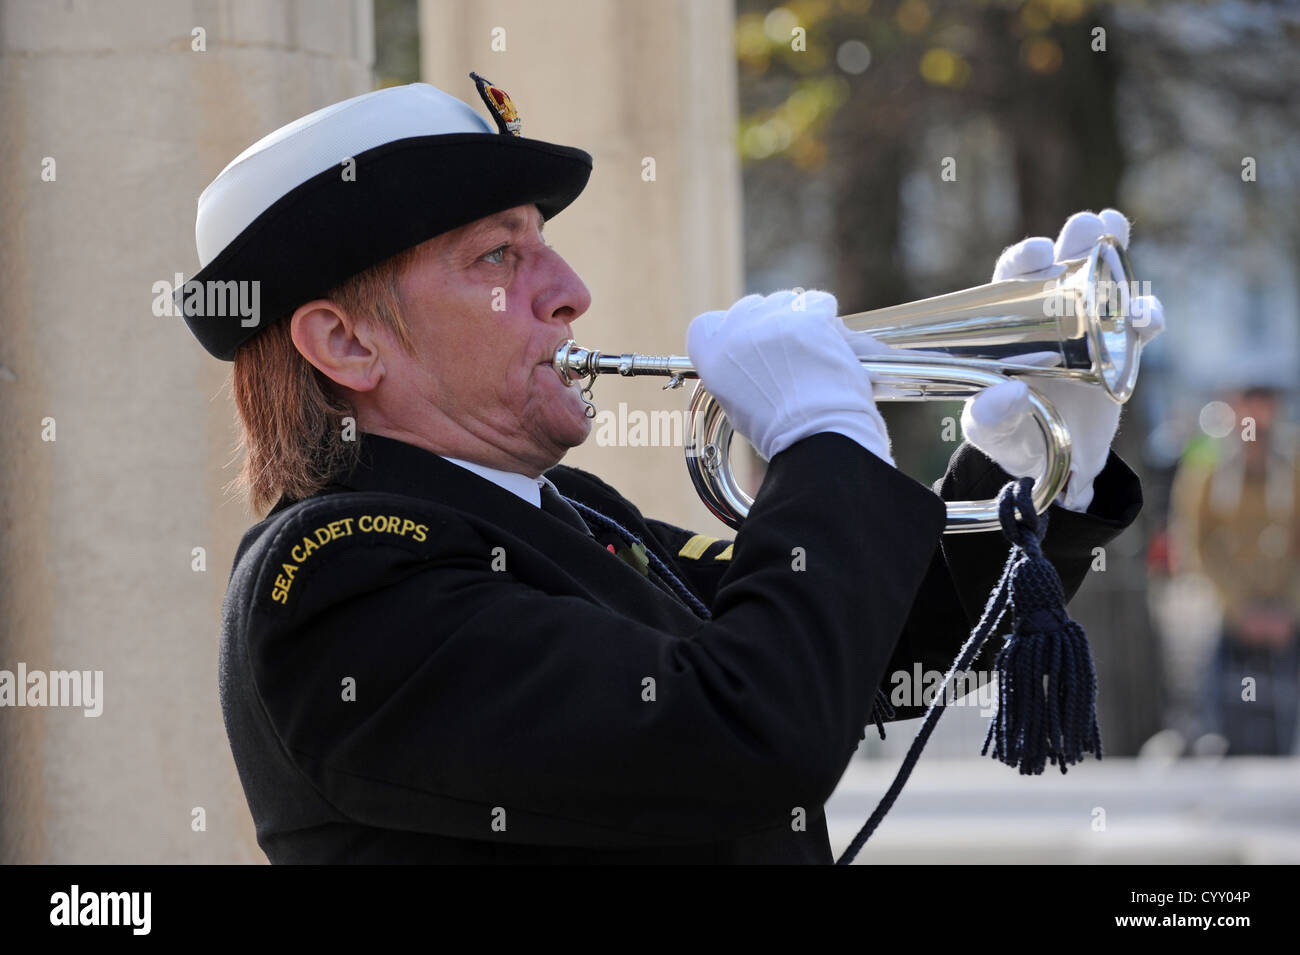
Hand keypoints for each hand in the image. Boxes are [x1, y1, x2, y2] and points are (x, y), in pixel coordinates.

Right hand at [686, 290, 893, 464]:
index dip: (726, 329)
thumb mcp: (736, 405)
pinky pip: (816, 301)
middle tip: (783, 348)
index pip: (706, 324)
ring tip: (808, 348)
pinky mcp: (808, 317)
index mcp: (712, 358)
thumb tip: (752, 354)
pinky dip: (823, 316)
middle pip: (747, 307)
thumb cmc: (780, 432)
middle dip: (764, 323)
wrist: (817, 436)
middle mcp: (736, 334)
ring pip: (782, 300)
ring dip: (794, 317)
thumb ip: (734, 371)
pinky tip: (827, 340)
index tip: (742, 339)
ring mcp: (772, 322)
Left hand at [962, 209, 1165, 511]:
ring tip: (1120, 241)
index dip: (1026, 258)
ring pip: (1110, 282)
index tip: (1038, 254)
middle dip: (1078, 237)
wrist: (1058, 460)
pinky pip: (1140, 325)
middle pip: (1066, 262)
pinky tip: (1146, 317)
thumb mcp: (990, 431)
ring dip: (1117, 259)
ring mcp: (1094, 326)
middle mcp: (1054, 313)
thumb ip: (990, 417)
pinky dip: (1147, 316)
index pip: (1015, 277)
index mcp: (1012, 321)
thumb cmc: (1013, 433)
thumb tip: (1010, 394)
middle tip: (1087, 227)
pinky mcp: (1124, 350)